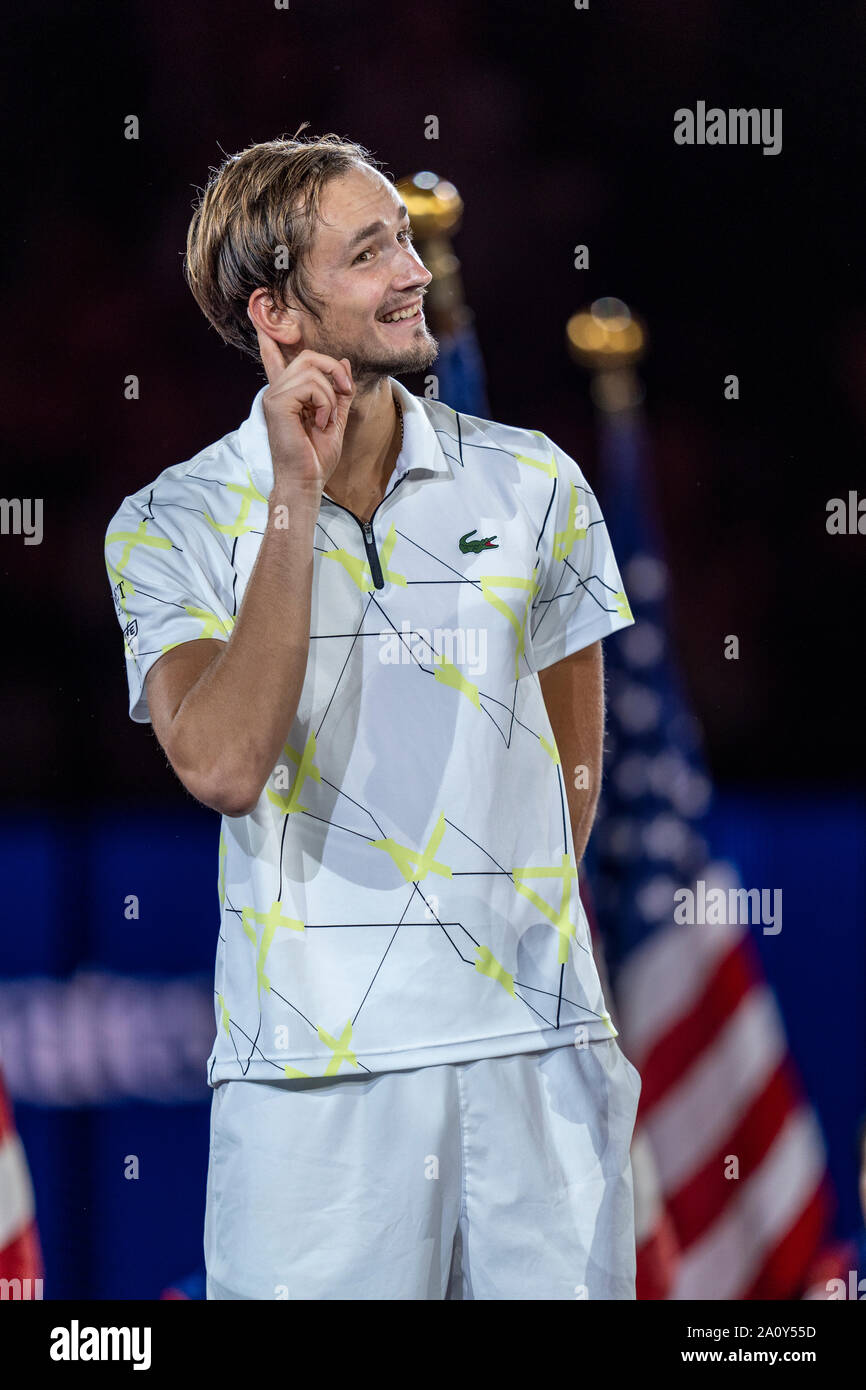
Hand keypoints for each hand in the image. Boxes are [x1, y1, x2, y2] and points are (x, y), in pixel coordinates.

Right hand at [254, 326, 354, 492]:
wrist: (306, 481)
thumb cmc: (315, 457)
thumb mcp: (334, 419)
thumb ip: (338, 391)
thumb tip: (343, 362)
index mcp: (287, 394)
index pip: (275, 358)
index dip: (270, 339)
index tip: (262, 315)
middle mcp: (276, 390)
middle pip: (309, 356)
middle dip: (334, 371)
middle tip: (344, 392)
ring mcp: (274, 395)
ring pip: (313, 369)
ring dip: (330, 394)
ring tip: (326, 419)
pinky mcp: (277, 403)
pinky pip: (311, 385)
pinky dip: (325, 403)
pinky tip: (320, 422)